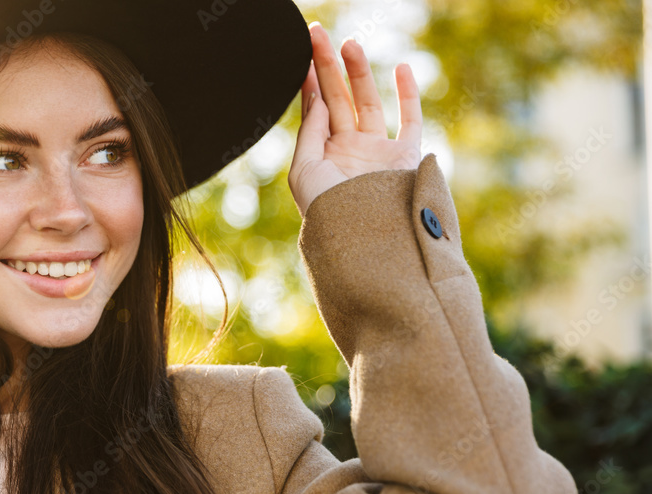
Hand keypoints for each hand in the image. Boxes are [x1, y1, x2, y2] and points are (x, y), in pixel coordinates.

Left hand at [288, 23, 422, 216]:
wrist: (365, 242)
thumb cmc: (328, 213)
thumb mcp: (305, 172)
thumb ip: (311, 132)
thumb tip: (317, 98)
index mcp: (323, 157)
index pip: (315, 110)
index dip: (309, 81)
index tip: (302, 52)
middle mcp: (349, 152)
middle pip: (337, 99)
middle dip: (327, 66)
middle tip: (317, 34)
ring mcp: (377, 153)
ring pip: (368, 103)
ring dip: (358, 73)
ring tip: (349, 44)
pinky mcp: (404, 158)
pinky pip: (409, 120)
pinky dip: (408, 94)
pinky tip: (400, 68)